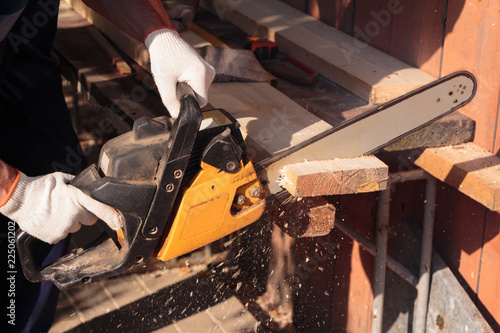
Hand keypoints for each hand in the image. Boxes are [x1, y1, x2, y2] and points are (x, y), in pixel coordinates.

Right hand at [0, 171, 121, 243]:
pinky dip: (59, 229)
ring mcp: (65, 228)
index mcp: (79, 199)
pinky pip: (63, 234)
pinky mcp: (56, 237)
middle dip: (85, 215)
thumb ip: (80, 184)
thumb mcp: (65, 179)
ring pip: (76, 227)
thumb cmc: (42, 187)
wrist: (21, 200)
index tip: (119, 222)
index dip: (113, 216)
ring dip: (71, 222)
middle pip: (90, 219)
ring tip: (58, 212)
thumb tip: (90, 185)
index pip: (102, 209)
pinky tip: (52, 219)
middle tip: (72, 207)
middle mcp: (75, 215)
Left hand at [145, 28, 214, 117]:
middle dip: (186, 95)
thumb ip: (170, 101)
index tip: (175, 94)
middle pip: (200, 97)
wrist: (164, 39)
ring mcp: (209, 71)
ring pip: (199, 92)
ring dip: (187, 90)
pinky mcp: (205, 70)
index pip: (200, 102)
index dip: (187, 103)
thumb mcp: (163, 82)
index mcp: (202, 74)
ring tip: (175, 77)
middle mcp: (210, 73)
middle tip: (173, 83)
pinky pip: (198, 85)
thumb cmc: (163, 57)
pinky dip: (188, 84)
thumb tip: (177, 116)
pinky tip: (179, 75)